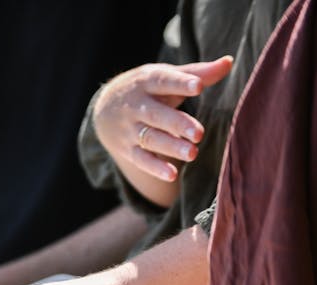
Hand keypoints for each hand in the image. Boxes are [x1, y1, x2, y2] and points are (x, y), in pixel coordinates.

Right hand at [93, 56, 232, 182]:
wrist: (103, 108)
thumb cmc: (146, 89)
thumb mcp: (164, 75)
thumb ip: (197, 72)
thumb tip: (229, 62)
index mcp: (146, 82)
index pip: (163, 81)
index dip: (180, 83)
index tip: (199, 86)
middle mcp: (135, 106)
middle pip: (156, 115)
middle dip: (177, 124)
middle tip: (199, 133)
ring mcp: (129, 129)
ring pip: (150, 139)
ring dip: (170, 147)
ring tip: (192, 153)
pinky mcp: (127, 149)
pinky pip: (141, 160)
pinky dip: (155, 168)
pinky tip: (172, 174)